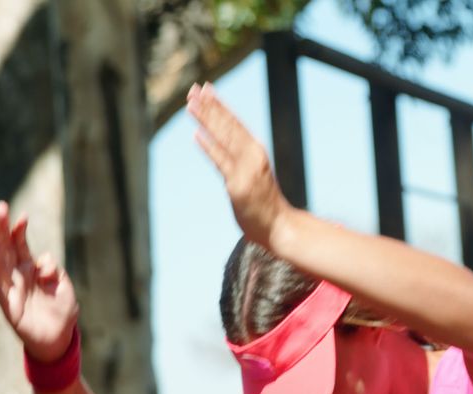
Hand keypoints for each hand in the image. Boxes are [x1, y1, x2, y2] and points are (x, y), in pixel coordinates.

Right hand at [0, 201, 78, 361]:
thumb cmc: (61, 309)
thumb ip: (54, 271)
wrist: (58, 338)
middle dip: (4, 228)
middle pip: (7, 248)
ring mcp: (12, 288)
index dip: (20, 230)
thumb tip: (44, 261)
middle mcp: (18, 275)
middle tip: (0, 208)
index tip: (22, 216)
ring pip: (0, 263)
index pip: (22, 244)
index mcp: (31, 268)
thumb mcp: (64, 286)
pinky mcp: (9, 305)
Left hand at [187, 83, 291, 244]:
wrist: (281, 226)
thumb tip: (222, 153)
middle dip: (210, 106)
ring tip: (191, 103)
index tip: (205, 89)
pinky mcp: (238, 185)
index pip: (234, 123)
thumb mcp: (254, 177)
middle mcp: (252, 156)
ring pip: (224, 138)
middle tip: (194, 88)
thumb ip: (239, 163)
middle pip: (228, 126)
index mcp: (256, 151)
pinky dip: (209, 147)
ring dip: (207, 119)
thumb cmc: (266, 205)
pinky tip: (197, 134)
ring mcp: (246, 169)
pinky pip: (222, 162)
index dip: (218, 105)